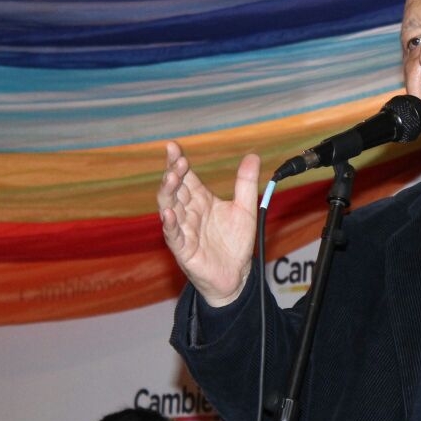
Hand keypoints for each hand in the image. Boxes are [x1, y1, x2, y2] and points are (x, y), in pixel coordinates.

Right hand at [157, 141, 260, 306]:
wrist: (237, 274)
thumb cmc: (235, 242)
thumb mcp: (246, 209)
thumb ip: (246, 183)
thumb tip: (252, 155)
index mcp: (200, 199)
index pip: (185, 177)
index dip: (178, 162)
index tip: (173, 147)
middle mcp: (188, 212)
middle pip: (174, 189)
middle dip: (173, 174)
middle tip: (177, 160)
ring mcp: (183, 230)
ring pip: (169, 208)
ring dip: (168, 193)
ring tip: (171, 178)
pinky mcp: (184, 249)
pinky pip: (173, 235)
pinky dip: (169, 224)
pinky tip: (168, 214)